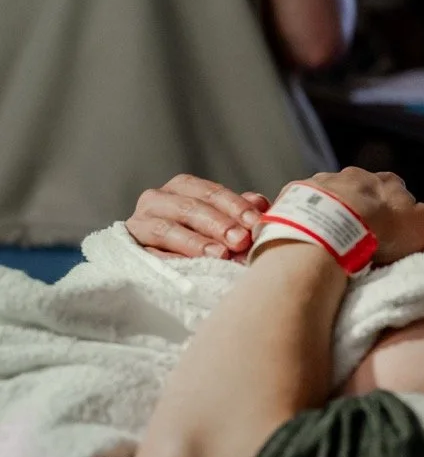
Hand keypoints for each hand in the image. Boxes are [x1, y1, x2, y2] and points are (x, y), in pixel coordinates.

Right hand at [127, 174, 270, 261]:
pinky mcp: (131, 248)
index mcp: (183, 187)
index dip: (235, 206)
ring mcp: (140, 223)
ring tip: (220, 255)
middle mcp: (158, 200)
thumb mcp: (223, 219)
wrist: (158, 257)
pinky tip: (191, 268)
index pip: (210, 192)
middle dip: (219, 224)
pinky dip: (171, 260)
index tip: (255, 222)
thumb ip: (241, 210)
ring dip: (195, 242)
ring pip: (166, 228)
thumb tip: (260, 204)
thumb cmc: (201, 234)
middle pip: (189, 208)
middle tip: (241, 240)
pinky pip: (149, 254)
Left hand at [298, 168, 423, 265]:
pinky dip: (296, 216)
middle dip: (360, 207)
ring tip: (331, 239)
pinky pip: (296, 206)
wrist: (330, 234)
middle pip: (358, 190)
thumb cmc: (381, 230)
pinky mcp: (291, 200)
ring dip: (329, 212)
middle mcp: (350, 176)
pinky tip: (297, 230)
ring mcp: (318, 186)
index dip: (396, 206)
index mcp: (383, 181)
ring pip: (326, 197)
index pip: (395, 188)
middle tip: (362, 235)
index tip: (394, 226)